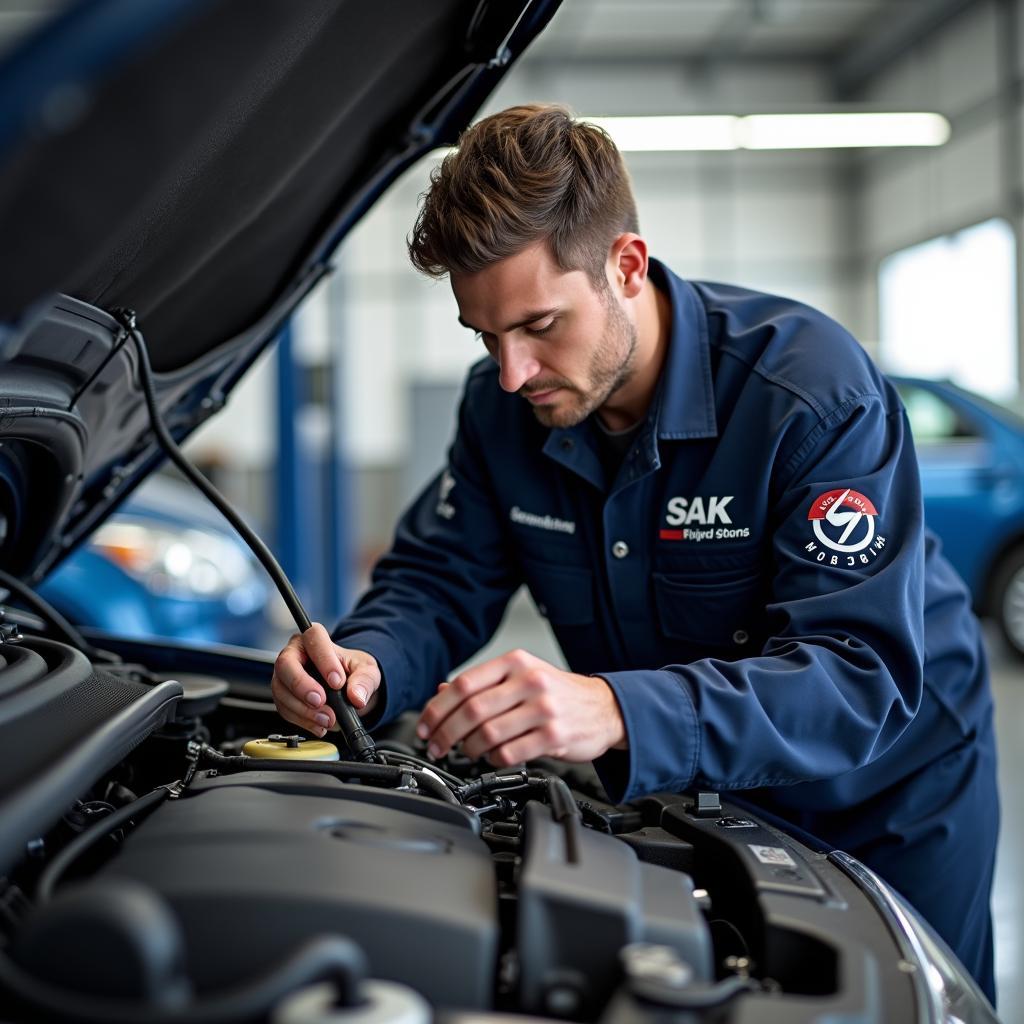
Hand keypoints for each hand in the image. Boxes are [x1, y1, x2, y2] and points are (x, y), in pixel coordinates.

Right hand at [270, 622, 380, 737]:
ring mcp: (285, 676)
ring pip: (281, 690)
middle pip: (285, 664)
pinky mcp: (283, 696)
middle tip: (320, 701)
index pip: (313, 638)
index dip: (323, 660)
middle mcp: (295, 654)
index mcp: (315, 639)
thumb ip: (364, 681)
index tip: (337, 682)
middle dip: (302, 686)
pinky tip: (319, 724)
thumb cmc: (352, 671)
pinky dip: (302, 720)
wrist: (346, 689)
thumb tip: (356, 696)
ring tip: (327, 718)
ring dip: (304, 709)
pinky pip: (284, 709)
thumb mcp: (367, 671)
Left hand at [415, 648, 626, 766]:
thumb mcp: (522, 676)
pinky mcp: (554, 736)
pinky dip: (492, 759)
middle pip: (472, 710)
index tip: (425, 725)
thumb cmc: (559, 693)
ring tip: (464, 752)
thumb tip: (443, 690)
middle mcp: (529, 681)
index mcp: (516, 663)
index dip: (437, 707)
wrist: (605, 708)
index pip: (465, 683)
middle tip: (435, 746)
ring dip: (467, 749)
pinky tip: (491, 757)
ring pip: (488, 733)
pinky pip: (510, 753)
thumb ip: (484, 684)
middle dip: (445, 733)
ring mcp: (543, 709)